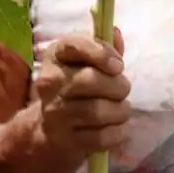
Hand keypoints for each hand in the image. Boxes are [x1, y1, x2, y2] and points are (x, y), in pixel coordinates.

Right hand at [36, 29, 131, 153]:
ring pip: (98, 111)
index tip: (119, 65)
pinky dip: (118, 133)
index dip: (101, 53)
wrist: (49, 130)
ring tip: (122, 110)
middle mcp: (50, 82)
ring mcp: (55, 113)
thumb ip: (104, 48)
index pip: (75, 45)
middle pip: (90, 80)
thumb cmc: (76, 88)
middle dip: (118, 86)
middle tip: (123, 90)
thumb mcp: (86, 63)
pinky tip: (118, 128)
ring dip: (120, 111)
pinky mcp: (65, 140)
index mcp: (55, 56)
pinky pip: (100, 137)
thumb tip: (115, 32)